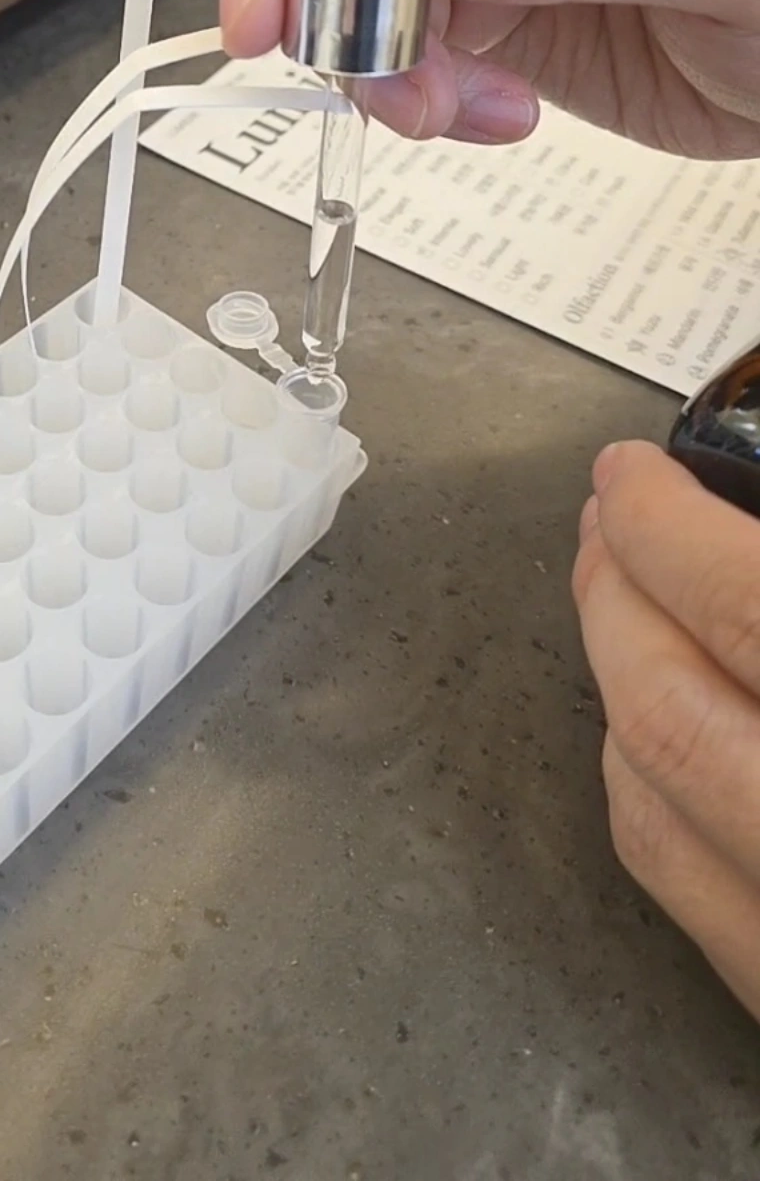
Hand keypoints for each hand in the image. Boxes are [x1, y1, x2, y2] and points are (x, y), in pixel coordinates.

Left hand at [575, 440, 759, 1017]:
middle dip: (613, 589)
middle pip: (664, 703)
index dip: (665, 525)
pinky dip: (638, 774)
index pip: (739, 608)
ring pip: (648, 793)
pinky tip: (651, 721)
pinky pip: (676, 876)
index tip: (629, 472)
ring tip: (622, 594)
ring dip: (613, 672)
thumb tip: (737, 510)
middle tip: (609, 519)